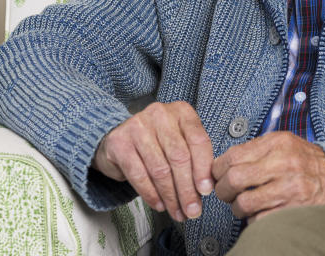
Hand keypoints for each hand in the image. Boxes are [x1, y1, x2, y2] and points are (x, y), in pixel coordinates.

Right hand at [93, 101, 213, 221]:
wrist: (118, 138)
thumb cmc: (157, 143)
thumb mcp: (180, 141)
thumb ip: (195, 158)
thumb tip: (205, 189)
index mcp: (181, 111)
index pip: (198, 141)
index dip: (203, 169)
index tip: (205, 191)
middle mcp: (160, 114)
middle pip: (179, 157)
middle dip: (187, 189)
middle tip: (192, 210)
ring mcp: (138, 126)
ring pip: (160, 169)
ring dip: (170, 196)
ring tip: (176, 212)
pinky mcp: (119, 143)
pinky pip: (139, 175)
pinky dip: (151, 194)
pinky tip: (159, 205)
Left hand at [211, 131, 324, 220]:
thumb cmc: (306, 161)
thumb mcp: (283, 143)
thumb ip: (256, 150)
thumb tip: (223, 163)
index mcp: (278, 143)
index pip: (233, 156)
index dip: (217, 169)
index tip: (217, 175)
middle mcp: (284, 164)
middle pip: (235, 179)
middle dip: (223, 190)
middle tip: (225, 193)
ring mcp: (290, 188)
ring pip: (244, 203)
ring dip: (237, 208)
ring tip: (242, 205)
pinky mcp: (293, 210)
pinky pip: (259, 220)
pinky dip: (253, 219)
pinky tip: (259, 212)